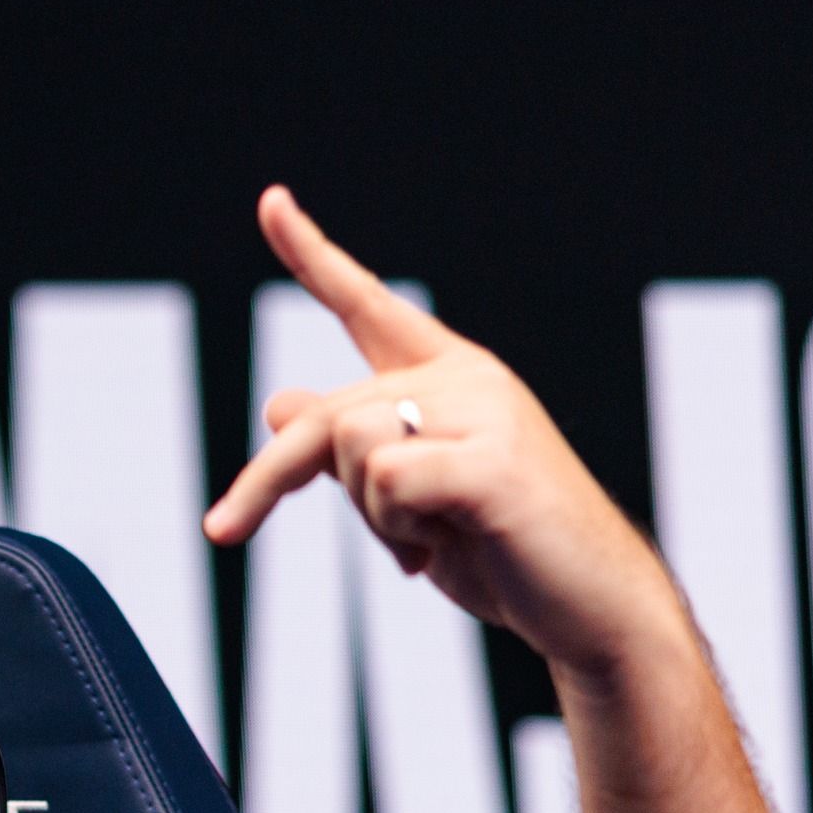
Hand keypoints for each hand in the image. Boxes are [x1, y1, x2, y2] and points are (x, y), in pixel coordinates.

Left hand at [201, 186, 683, 676]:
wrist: (591, 611)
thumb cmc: (504, 553)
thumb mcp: (411, 501)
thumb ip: (352, 451)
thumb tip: (277, 403)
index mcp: (450, 377)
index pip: (367, 305)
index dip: (313, 255)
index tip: (270, 202)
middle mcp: (468, 379)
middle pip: (325, 414)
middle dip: (265, 481)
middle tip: (221, 531)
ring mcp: (486, 413)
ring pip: (350, 445)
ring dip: (367, 518)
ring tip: (428, 545)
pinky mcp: (493, 461)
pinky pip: (389, 482)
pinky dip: (396, 532)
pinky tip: (445, 550)